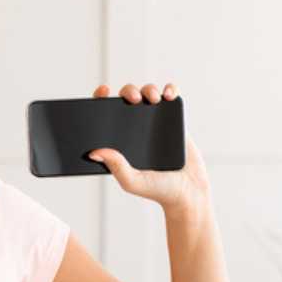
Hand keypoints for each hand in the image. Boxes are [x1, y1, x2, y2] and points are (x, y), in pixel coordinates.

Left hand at [86, 82, 211, 211]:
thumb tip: (93, 152)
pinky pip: (171, 97)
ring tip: (153, 98)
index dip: (101, 98)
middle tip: (133, 99)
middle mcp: (136, 127)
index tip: (103, 91)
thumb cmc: (157, 190)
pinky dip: (170, 90)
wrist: (188, 192)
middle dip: (129, 91)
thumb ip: (115, 166)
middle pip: (128, 98)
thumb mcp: (131, 181)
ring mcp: (156, 122)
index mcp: (120, 139)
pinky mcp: (175, 120)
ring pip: (149, 94)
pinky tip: (169, 94)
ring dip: (149, 89)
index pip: (106, 114)